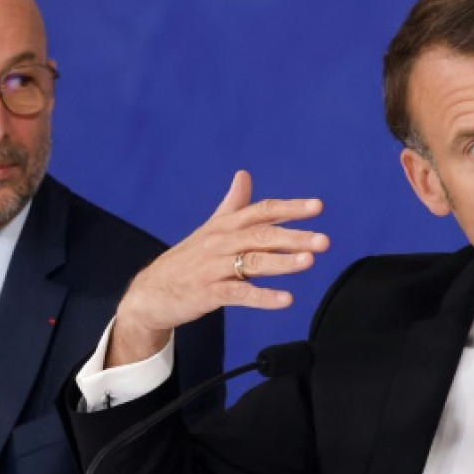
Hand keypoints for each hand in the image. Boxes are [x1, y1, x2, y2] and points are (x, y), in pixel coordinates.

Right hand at [108, 170, 328, 366]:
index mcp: (225, 225)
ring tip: (309, 262)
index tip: (317, 206)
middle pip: (262, 235)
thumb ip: (233, 204)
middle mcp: (221, 242)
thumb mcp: (210, 228)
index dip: (290, 208)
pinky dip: (263, 297)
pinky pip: (240, 294)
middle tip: (323, 240)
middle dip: (294, 236)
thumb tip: (244, 174)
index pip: (261, 211)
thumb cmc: (187, 259)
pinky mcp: (208, 293)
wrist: (150, 292)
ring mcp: (214, 267)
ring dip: (282, 262)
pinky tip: (286, 299)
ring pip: (253, 262)